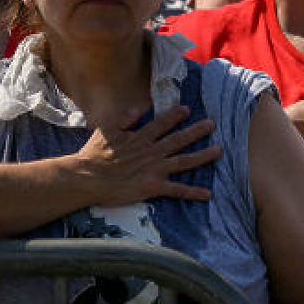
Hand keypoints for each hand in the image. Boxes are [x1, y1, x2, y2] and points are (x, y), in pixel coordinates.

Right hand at [72, 106, 220, 203]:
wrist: (85, 178)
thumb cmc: (92, 156)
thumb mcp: (106, 131)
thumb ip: (124, 119)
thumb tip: (139, 109)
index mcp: (140, 138)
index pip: (161, 123)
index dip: (175, 116)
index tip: (187, 109)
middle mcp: (151, 151)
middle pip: (178, 139)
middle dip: (196, 131)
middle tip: (212, 124)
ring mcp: (153, 169)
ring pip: (183, 161)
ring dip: (202, 156)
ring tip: (218, 151)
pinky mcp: (152, 186)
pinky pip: (176, 190)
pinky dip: (192, 192)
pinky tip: (208, 194)